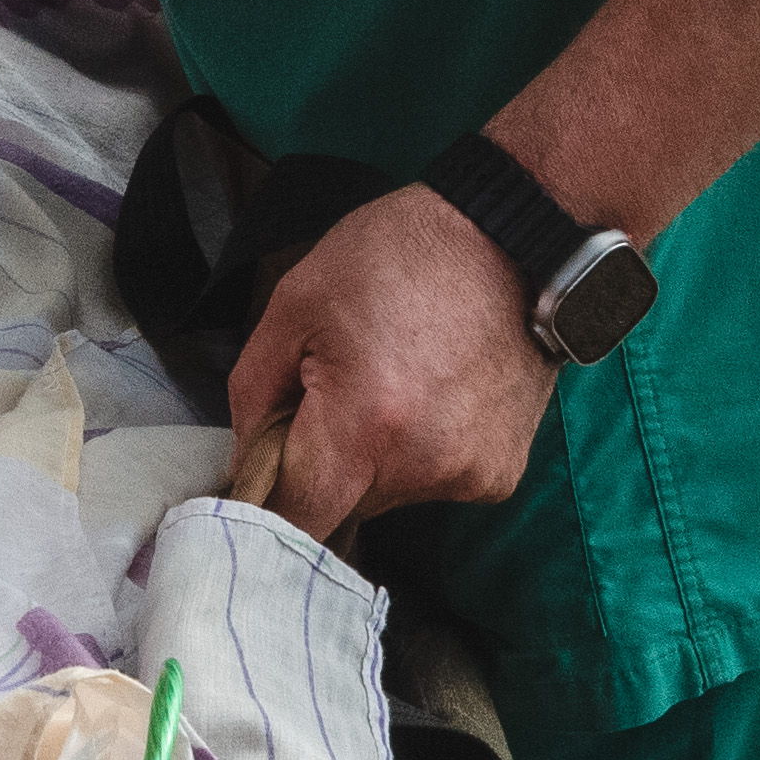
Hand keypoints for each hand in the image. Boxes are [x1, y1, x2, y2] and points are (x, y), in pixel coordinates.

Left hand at [225, 184, 555, 538]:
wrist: (511, 240)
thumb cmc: (396, 259)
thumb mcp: (295, 304)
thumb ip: (254, 393)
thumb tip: (247, 460)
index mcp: (363, 428)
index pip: (294, 519)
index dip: (268, 503)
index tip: (262, 472)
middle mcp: (421, 468)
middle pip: (341, 508)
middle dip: (322, 467)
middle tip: (333, 396)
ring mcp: (468, 477)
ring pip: (387, 496)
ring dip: (373, 459)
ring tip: (392, 385)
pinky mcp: (499, 476)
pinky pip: (433, 483)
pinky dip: (420, 453)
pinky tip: (433, 395)